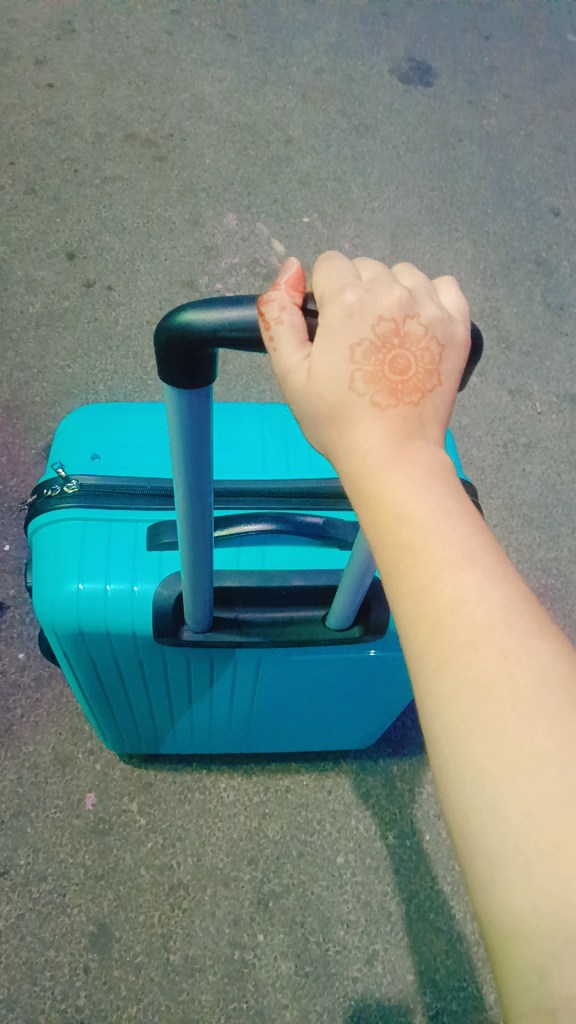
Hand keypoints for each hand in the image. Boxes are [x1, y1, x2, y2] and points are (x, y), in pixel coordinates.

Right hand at [257, 251, 470, 473]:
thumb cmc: (335, 419)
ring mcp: (429, 307)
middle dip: (357, 294)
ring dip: (392, 294)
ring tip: (387, 336)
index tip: (329, 330)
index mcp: (349, 300)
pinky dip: (431, 299)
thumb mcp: (290, 371)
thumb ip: (279, 315)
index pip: (330, 265)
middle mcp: (392, 292)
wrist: (392, 453)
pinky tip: (418, 327)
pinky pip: (444, 287)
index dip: (323, 296)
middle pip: (367, 269)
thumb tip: (291, 268)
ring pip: (404, 275)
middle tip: (356, 342)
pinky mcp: (457, 325)